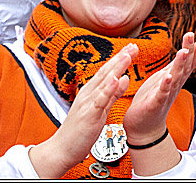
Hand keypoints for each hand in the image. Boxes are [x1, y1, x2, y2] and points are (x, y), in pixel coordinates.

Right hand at [28, 45, 136, 178]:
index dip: (120, 59)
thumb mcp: (100, 108)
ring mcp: (88, 104)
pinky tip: (116, 79)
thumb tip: (123, 78)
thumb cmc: (80, 130)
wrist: (61, 149)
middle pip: (106, 72)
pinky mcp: (89, 115)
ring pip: (104, 83)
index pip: (107, 71)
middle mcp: (88, 94)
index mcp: (91, 92)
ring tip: (127, 55)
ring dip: (116, 68)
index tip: (132, 48)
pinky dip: (108, 89)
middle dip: (120, 58)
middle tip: (134, 45)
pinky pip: (100, 101)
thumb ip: (112, 94)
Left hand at [123, 33, 195, 143]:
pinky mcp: (155, 104)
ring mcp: (166, 95)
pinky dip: (165, 85)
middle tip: (194, 36)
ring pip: (176, 78)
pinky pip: (161, 94)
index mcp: (176, 79)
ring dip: (180, 64)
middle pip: (185, 66)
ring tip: (184, 51)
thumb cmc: (153, 101)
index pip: (190, 62)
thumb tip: (187, 48)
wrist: (144, 128)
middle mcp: (175, 86)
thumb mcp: (165, 78)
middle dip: (190, 51)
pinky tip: (168, 76)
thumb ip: (175, 65)